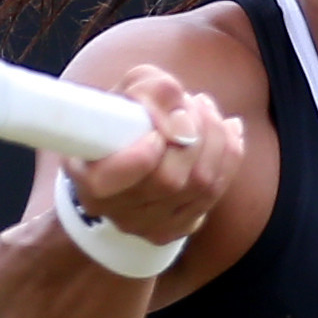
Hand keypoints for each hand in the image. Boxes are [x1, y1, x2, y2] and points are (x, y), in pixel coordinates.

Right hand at [64, 64, 246, 249]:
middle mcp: (115, 210)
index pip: (109, 182)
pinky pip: (215, 194)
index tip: (155, 130)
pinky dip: (229, 156)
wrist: (128, 151)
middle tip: (194, 102)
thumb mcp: (129, 90)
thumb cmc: (124, 117)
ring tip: (207, 110)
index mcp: (88, 178)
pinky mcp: (178, 228)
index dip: (141, 154)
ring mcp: (148, 226)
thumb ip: (152, 93)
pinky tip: (227, 131)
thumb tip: (184, 121)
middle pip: (168, 181)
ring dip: (215, 138)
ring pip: (200, 186)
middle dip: (194, 131)